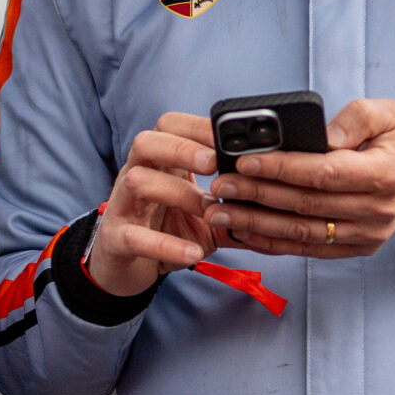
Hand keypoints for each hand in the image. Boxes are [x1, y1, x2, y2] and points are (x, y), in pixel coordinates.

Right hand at [85, 112, 224, 296]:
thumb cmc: (169, 231)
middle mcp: (136, 176)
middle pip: (146, 142)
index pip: (169, 126)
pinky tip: (192, 253)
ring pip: (137, 181)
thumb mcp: (206, 214)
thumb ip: (234, 203)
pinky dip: (165, 245)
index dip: (197, 127)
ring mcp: (123, 206)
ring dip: (177, 192)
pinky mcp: (115, 240)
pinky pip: (134, 237)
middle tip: (214, 162)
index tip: (229, 138)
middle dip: (181, 148)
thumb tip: (279, 197)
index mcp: (159, 163)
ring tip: (207, 209)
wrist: (128, 268)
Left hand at [209, 99, 394, 258]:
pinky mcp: (356, 248)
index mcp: (385, 175)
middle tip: (220, 186)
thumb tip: (318, 137)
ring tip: (220, 213)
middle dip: (257, 196)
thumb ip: (353, 119)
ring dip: (257, 225)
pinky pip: (309, 248)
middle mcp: (377, 211)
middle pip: (306, 206)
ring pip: (303, 232)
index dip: (281, 169)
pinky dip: (274, 243)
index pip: (323, 174)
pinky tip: (244, 233)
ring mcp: (367, 235)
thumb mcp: (387, 113)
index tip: (245, 162)